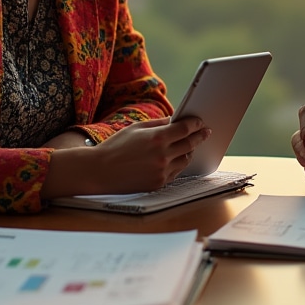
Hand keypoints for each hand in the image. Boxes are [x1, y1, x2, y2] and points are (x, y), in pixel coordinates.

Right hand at [93, 117, 211, 191]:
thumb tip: (176, 120)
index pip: (185, 129)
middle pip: (190, 144)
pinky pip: (175, 172)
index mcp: (157, 138)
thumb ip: (159, 124)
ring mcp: (161, 172)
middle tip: (205, 132)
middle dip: (199, 136)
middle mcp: (162, 156)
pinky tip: (176, 159)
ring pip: (185, 160)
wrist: (99, 172)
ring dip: (189, 151)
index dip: (195, 124)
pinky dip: (177, 164)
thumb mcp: (136, 128)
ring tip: (190, 145)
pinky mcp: (158, 184)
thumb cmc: (116, 146)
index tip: (200, 122)